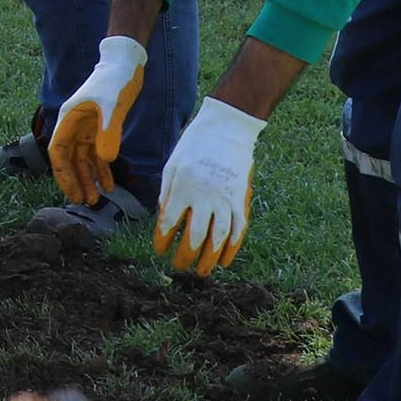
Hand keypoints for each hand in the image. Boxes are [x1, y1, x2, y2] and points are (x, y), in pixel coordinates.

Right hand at [49, 34, 147, 203]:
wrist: (125, 64)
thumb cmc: (114, 81)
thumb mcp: (113, 107)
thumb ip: (108, 134)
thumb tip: (106, 160)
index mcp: (69, 119)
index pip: (58, 152)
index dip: (63, 174)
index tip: (73, 192)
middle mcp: (73, 126)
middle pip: (69, 159)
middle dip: (76, 181)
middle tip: (85, 202)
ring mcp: (86, 128)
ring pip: (83, 159)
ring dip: (89, 178)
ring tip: (97, 198)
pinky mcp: (100, 128)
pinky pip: (97, 153)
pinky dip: (103, 169)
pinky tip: (110, 183)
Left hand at [156, 98, 264, 275]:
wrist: (226, 129)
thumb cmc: (193, 146)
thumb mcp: (171, 166)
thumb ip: (167, 194)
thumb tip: (164, 219)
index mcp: (182, 188)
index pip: (169, 223)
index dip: (162, 241)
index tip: (159, 250)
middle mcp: (204, 197)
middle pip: (194, 236)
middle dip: (185, 256)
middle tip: (179, 266)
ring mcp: (225, 199)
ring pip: (219, 238)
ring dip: (209, 258)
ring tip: (201, 271)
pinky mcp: (241, 199)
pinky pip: (239, 229)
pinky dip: (233, 247)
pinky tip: (225, 260)